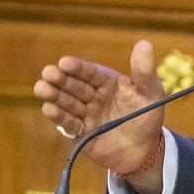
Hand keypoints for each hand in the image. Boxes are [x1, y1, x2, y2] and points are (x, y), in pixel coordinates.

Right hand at [34, 39, 166, 193]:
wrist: (145, 151)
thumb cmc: (148, 117)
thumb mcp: (152, 93)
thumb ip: (144, 71)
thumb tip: (144, 43)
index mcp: (108, 82)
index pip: (90, 72)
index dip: (77, 67)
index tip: (65, 62)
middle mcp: (93, 95)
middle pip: (74, 85)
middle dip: (60, 79)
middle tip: (48, 73)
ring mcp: (85, 113)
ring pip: (67, 102)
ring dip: (54, 95)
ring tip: (41, 88)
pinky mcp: (80, 132)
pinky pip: (68, 123)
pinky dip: (59, 116)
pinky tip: (49, 108)